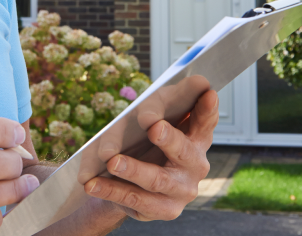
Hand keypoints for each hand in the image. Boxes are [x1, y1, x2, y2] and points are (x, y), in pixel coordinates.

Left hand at [84, 90, 217, 220]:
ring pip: (156, 179)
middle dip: (169, 138)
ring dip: (133, 169)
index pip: (205, 120)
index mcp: (197, 137)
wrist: (132, 178)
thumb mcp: (152, 117)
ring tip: (112, 161)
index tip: (208, 92)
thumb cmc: (146, 138)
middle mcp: (195, 165)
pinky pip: (134, 199)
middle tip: (154, 127)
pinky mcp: (163, 209)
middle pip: (184, 151)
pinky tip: (92, 183)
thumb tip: (148, 115)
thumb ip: (155, 107)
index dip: (207, 108)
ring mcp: (181, 190)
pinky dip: (111, 190)